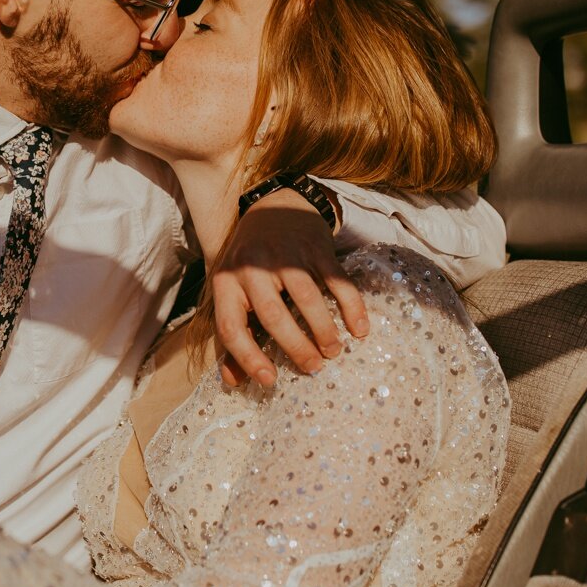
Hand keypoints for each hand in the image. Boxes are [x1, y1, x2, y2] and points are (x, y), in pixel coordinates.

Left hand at [211, 189, 368, 387]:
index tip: (270, 380)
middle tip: (313, 367)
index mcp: (226, 282)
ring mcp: (285, 255)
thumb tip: (233, 381)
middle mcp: (252, 267)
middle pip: (273, 316)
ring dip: (324, 331)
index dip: (247, 358)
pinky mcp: (315, 247)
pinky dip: (351, 307)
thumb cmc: (251, 260)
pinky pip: (337, 282)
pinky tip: (360, 329)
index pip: (231, 327)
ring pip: (306, 299)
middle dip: (295, 348)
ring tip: (334, 351)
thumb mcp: (232, 290)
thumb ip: (233, 333)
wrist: (275, 205)